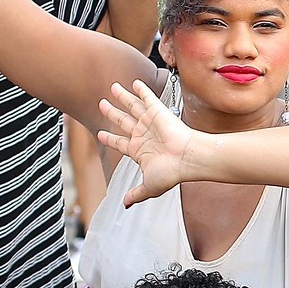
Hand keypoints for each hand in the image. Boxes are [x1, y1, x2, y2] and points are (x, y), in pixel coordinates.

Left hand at [97, 79, 201, 206]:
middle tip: (102, 104)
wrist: (187, 159)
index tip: (101, 134)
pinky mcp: (158, 112)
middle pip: (123, 121)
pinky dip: (141, 90)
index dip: (110, 138)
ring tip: (113, 88)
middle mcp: (144, 135)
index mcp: (139, 151)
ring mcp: (150, 123)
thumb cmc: (171, 172)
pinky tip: (134, 82)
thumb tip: (125, 205)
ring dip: (122, 97)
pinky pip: (148, 98)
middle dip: (112, 113)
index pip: (120, 142)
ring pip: (132, 107)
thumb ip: (136, 193)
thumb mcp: (148, 187)